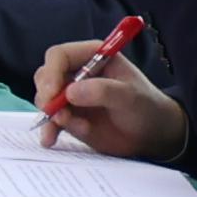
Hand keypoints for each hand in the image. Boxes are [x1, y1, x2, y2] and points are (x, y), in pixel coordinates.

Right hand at [35, 35, 188, 160]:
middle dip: (46, 95)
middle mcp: (77, 73)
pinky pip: (51, 120)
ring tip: (64, 130)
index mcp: (92, 57)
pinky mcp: (70, 115)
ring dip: (49, 115)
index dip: (51, 72)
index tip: (52, 93)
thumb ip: (103, 91)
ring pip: (45, 99)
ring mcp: (71, 95)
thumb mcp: (130, 97)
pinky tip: (50, 140)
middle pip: (46, 76)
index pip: (60, 56)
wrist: (152, 135)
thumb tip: (71, 92)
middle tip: (52, 112)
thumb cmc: (146, 107)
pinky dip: (49, 129)